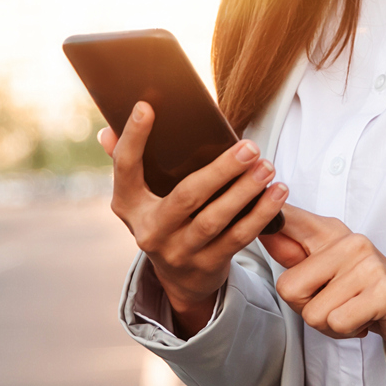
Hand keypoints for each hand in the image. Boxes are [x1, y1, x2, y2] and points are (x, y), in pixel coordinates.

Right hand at [101, 103, 287, 337]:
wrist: (178, 278)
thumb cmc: (164, 220)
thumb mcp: (140, 198)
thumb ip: (127, 163)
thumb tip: (107, 131)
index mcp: (128, 206)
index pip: (126, 168)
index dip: (133, 138)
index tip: (146, 107)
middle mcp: (149, 231)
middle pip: (186, 197)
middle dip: (221, 170)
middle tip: (250, 147)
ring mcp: (178, 252)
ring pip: (215, 219)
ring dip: (245, 192)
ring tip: (267, 167)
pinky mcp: (206, 265)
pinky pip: (237, 238)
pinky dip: (260, 214)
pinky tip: (277, 193)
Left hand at [261, 205, 385, 355]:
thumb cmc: (363, 290)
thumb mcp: (327, 265)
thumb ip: (294, 251)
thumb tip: (262, 228)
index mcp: (330, 233)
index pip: (289, 219)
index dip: (267, 218)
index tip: (259, 210)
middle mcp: (349, 242)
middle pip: (289, 288)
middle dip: (307, 308)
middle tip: (335, 303)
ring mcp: (367, 265)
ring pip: (313, 313)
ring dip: (329, 324)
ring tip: (352, 311)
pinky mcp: (382, 292)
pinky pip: (337, 322)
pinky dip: (347, 331)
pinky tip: (363, 319)